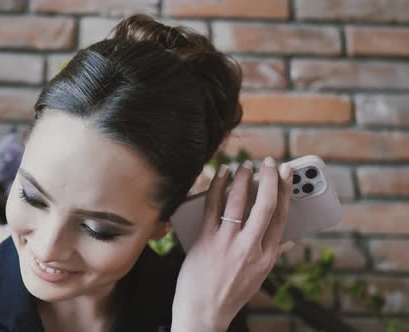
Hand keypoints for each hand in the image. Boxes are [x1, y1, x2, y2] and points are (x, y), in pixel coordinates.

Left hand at [171, 157, 293, 331]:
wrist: (202, 314)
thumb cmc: (229, 293)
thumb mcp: (258, 277)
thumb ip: (272, 254)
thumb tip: (290, 240)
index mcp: (267, 257)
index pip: (282, 217)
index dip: (286, 191)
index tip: (286, 172)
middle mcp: (250, 249)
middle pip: (265, 205)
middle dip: (269, 178)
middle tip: (268, 161)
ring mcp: (227, 244)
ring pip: (239, 202)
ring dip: (243, 178)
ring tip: (244, 165)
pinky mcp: (205, 240)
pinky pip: (212, 206)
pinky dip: (218, 186)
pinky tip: (221, 174)